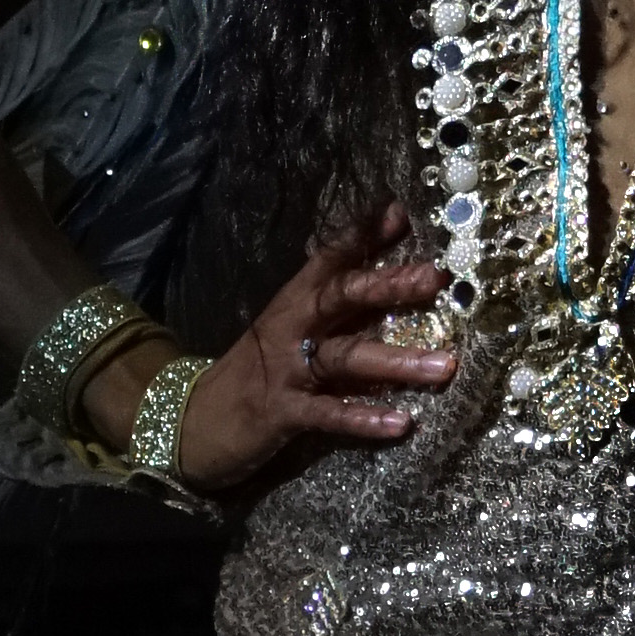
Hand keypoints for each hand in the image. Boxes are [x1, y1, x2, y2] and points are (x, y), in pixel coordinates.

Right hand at [127, 204, 457, 498]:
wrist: (191, 419)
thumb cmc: (255, 370)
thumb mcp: (290, 327)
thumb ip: (333, 297)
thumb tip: (374, 262)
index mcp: (293, 302)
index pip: (329, 259)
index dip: (361, 235)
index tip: (398, 212)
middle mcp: (291, 328)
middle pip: (340, 298)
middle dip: (387, 285)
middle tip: (433, 277)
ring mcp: (285, 369)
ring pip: (345, 358)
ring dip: (396, 361)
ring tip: (444, 366)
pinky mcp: (281, 413)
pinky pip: (328, 414)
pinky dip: (363, 418)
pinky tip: (400, 423)